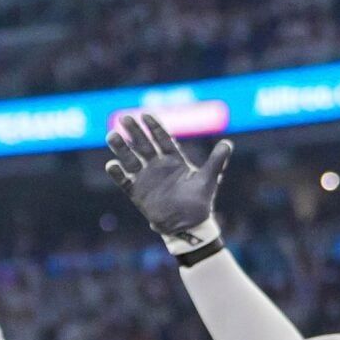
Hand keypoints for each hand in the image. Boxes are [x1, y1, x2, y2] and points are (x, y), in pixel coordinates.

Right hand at [103, 112, 229, 251]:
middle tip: (125, 118)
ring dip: (122, 148)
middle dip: (134, 132)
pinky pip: (124, 182)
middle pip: (143, 145)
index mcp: (174, 161)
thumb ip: (216, 161)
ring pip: (130, 160)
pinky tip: (111, 165)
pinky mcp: (137, 193)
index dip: (154, 127)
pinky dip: (117, 174)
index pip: (162, 140)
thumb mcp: (209, 179)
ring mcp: (146, 179)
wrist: (187, 225)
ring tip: (112, 135)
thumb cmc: (199, 202)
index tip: (145, 115)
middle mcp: (157, 167)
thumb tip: (227, 143)